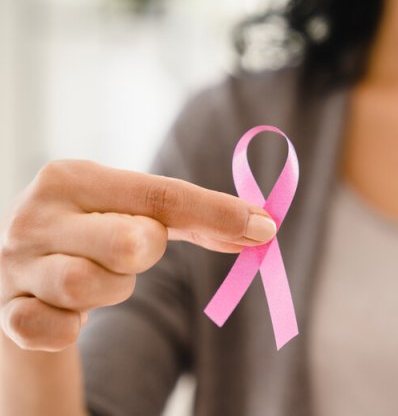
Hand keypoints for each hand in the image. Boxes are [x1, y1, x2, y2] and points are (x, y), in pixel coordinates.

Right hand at [0, 160, 275, 351]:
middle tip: (134, 249)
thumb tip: (261, 228)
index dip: (216, 212)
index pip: (159, 195)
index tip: (263, 226)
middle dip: (147, 252)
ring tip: (99, 276)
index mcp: (72, 177)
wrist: (23, 272)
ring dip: (114, 290)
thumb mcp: (138, 214)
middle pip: (131, 242)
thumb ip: (196, 220)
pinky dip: (71, 326)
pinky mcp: (7, 312)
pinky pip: (54, 329)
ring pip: (94, 287)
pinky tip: (69, 313)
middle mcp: (37, 214)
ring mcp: (17, 264)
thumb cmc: (94, 234)